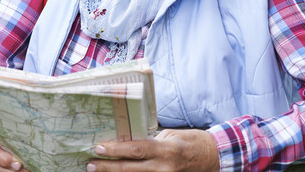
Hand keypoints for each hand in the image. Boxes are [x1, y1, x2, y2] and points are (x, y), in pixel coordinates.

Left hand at [86, 129, 219, 171]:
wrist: (213, 157)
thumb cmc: (190, 142)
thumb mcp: (170, 135)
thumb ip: (150, 140)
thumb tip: (127, 142)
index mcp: (167, 149)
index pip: (137, 149)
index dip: (116, 150)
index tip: (99, 147)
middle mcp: (166, 167)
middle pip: (131, 169)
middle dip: (108, 167)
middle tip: (90, 165)